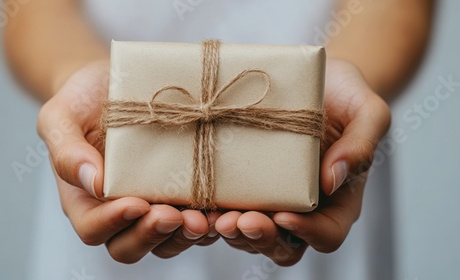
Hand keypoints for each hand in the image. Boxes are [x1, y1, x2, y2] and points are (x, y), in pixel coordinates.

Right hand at [37, 60, 219, 263]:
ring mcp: (151, 204)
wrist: (114, 84)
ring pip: (166, 241)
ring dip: (185, 235)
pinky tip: (222, 208)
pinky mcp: (178, 194)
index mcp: (84, 198)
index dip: (114, 223)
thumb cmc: (83, 100)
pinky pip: (191, 221)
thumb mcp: (61, 116)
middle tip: (175, 216)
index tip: (136, 203)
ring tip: (204, 219)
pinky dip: (207, 221)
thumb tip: (91, 182)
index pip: (93, 228)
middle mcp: (117, 209)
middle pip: (129, 246)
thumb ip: (66, 150)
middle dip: (153, 235)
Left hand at [215, 59, 390, 265]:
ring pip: (252, 234)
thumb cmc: (346, 95)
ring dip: (233, 231)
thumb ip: (361, 144)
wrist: (314, 79)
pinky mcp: (247, 182)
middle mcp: (304, 206)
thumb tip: (332, 180)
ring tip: (215, 217)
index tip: (284, 216)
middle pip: (284, 244)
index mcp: (339, 199)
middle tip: (239, 221)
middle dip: (260, 238)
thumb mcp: (367, 112)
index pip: (328, 234)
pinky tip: (198, 201)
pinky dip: (214, 211)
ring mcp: (273, 197)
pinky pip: (231, 206)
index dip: (307, 234)